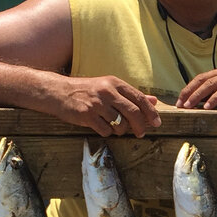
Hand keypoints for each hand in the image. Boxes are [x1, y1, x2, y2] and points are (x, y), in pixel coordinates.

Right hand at [47, 75, 161, 136]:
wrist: (59, 92)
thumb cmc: (87, 91)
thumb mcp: (109, 87)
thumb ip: (131, 95)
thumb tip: (154, 101)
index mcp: (114, 83)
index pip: (139, 98)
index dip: (151, 112)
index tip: (157, 122)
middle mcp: (107, 92)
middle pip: (133, 113)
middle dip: (141, 126)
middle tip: (141, 133)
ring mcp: (97, 104)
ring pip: (120, 124)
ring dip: (120, 130)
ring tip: (114, 126)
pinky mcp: (87, 115)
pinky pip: (106, 131)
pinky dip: (107, 132)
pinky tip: (101, 126)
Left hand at [177, 65, 216, 108]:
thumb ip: (216, 96)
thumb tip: (198, 104)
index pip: (200, 79)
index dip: (188, 89)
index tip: (179, 102)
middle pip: (202, 80)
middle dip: (189, 92)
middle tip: (180, 104)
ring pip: (211, 84)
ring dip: (198, 96)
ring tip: (190, 106)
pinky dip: (214, 98)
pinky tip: (207, 106)